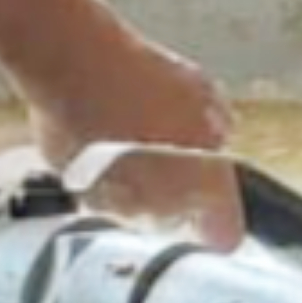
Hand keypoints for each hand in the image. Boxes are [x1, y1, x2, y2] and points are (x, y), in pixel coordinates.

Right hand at [20, 28, 243, 249]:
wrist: (76, 68)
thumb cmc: (139, 77)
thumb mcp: (198, 89)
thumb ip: (215, 123)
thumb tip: (215, 134)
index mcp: (203, 186)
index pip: (224, 234)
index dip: (219, 219)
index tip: (213, 204)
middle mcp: (161, 209)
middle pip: (175, 218)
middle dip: (172, 189)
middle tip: (161, 146)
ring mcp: (118, 206)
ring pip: (135, 207)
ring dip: (134, 182)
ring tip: (124, 135)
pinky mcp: (81, 194)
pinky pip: (98, 192)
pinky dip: (100, 174)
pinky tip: (96, 135)